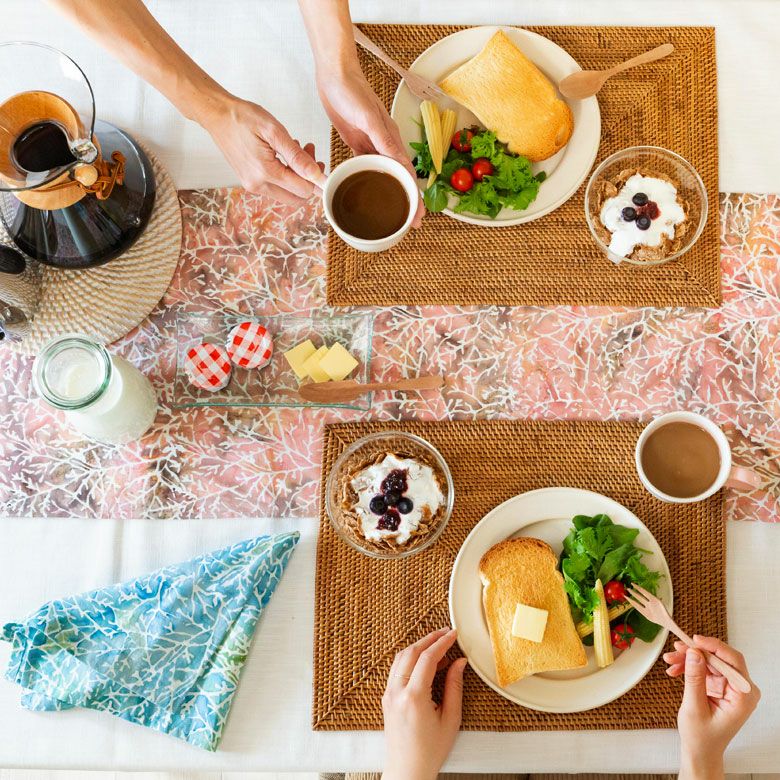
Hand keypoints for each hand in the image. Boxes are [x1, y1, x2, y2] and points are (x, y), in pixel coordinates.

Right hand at [200, 94, 325, 205]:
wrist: (217, 115)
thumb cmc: (243, 118)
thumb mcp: (274, 131)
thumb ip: (296, 155)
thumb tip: (316, 174)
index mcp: (265, 173)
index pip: (303, 189)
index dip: (316, 178)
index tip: (318, 160)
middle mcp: (258, 185)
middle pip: (297, 198)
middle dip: (308, 180)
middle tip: (309, 155)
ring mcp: (252, 186)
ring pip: (287, 194)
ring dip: (297, 177)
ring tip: (296, 150)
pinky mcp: (250, 183)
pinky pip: (276, 188)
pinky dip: (285, 176)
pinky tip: (284, 156)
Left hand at [317, 64, 423, 226]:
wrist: (335, 74)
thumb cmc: (352, 92)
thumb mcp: (368, 117)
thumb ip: (383, 139)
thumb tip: (399, 162)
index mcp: (391, 139)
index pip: (408, 175)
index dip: (414, 198)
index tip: (418, 217)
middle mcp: (385, 144)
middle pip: (399, 178)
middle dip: (406, 201)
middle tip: (407, 224)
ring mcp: (372, 144)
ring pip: (385, 174)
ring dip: (390, 193)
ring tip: (392, 213)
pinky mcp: (358, 142)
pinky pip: (367, 165)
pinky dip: (371, 179)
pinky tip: (368, 190)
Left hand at [382, 628, 466, 779]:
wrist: (407, 770)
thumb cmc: (430, 750)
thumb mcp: (450, 719)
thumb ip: (454, 687)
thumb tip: (459, 662)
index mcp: (414, 697)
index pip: (428, 658)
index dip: (442, 642)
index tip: (453, 634)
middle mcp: (397, 692)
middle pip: (411, 652)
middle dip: (429, 638)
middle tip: (446, 633)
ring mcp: (388, 694)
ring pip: (401, 657)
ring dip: (418, 646)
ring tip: (437, 643)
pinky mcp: (386, 697)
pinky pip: (396, 668)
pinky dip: (410, 658)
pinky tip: (424, 660)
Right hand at [664, 635, 759, 779]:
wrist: (700, 751)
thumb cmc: (701, 737)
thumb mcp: (694, 707)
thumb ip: (695, 678)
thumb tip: (693, 652)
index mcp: (743, 697)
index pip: (733, 662)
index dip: (714, 647)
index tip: (694, 640)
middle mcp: (740, 690)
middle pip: (719, 659)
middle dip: (695, 653)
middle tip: (676, 649)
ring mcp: (730, 688)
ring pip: (709, 662)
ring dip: (688, 659)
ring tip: (669, 660)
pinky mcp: (720, 686)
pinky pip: (704, 669)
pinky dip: (689, 667)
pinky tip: (674, 669)